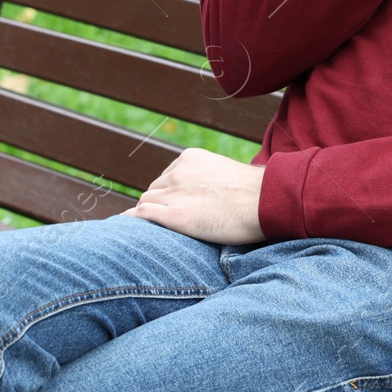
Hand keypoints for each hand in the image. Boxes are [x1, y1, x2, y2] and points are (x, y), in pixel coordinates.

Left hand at [122, 146, 265, 244]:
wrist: (265, 201)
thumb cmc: (257, 193)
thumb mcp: (228, 174)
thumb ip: (210, 179)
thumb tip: (213, 193)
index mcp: (191, 158)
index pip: (167, 176)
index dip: (169, 193)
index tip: (177, 206)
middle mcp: (178, 172)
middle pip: (154, 189)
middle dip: (158, 204)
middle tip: (166, 222)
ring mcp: (174, 192)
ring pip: (145, 202)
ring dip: (147, 215)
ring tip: (151, 231)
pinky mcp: (173, 215)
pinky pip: (140, 216)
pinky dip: (131, 223)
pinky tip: (126, 233)